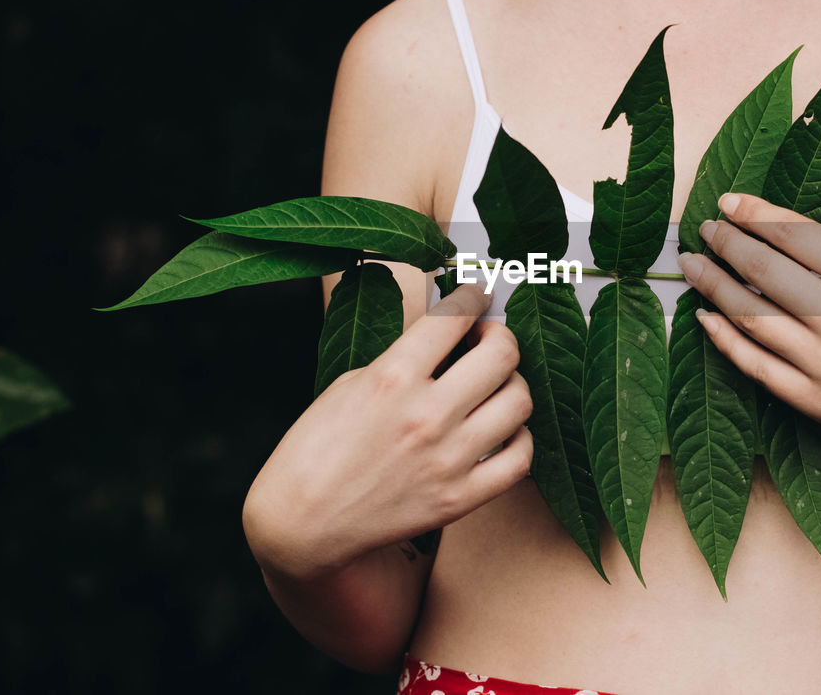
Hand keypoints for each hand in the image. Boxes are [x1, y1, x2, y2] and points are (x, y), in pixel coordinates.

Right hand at [242, 283, 533, 581]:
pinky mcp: (459, 499)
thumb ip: (403, 358)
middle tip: (488, 339)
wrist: (299, 525)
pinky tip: (500, 432)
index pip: (455, 317)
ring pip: (520, 401)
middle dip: (500, 335)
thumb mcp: (350, 385)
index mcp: (392, 378)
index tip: (478, 295)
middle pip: (502, 353)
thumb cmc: (315, 452)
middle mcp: (426, 416)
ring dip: (512, 384)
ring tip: (494, 387)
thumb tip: (449, 336)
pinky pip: (520, 458)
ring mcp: (448, 460)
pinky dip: (518, 438)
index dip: (473, 296)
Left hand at [676, 193, 820, 465]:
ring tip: (693, 265)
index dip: (754, 213)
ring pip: (751, 316)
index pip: (794, 234)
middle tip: (705, 229)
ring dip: (713, 285)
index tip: (729, 201)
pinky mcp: (817, 403)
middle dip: (726, 243)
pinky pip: (756, 367)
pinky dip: (725, 340)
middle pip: (764, 270)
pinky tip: (707, 318)